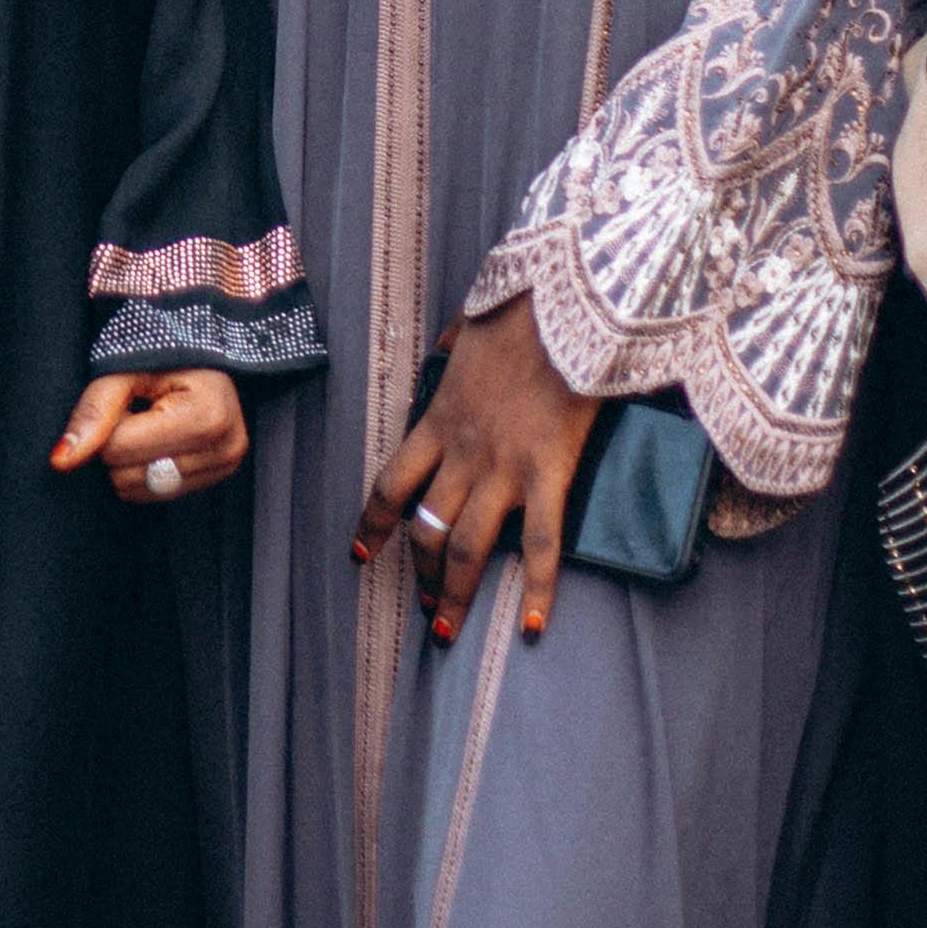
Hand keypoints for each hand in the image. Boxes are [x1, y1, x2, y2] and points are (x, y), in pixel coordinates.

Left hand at [50, 366, 249, 505]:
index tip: (124, 399)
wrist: (201, 348)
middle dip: (119, 444)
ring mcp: (226, 465)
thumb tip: (61, 460)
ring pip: (140, 491)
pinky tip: (160, 438)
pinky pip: (157, 495)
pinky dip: (147, 469)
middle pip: (129, 477)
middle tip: (136, 410)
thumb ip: (94, 411)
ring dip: (132, 459)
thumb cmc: (160, 351)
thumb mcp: (123, 370)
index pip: (119, 449)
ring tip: (150, 421)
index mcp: (206, 415)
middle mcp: (225, 446)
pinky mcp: (219, 477)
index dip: (107, 425)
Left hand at [359, 303, 598, 643]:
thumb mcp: (471, 325)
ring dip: (454, 594)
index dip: (374, 524)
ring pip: (467, 548)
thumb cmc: (523, 306)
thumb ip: (456, 348)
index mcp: (439, 417)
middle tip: (423, 609)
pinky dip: (538, 591)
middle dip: (419, 575)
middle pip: (426, 528)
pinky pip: (542, 545)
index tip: (361, 553)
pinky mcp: (549, 471)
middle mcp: (462, 451)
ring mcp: (504, 466)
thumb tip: (453, 346)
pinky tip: (533, 627)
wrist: (565, 297)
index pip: (391, 483)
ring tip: (448, 630)